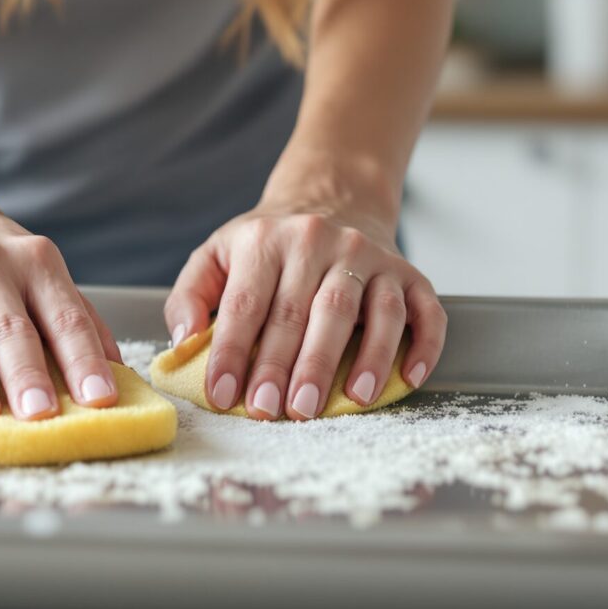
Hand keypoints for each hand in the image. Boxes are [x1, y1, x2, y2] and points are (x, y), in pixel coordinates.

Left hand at [164, 203, 445, 419]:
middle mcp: (321, 243)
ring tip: (347, 401)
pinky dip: (421, 345)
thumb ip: (191, 296)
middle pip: (306, 311)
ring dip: (361, 359)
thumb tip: (183, 341)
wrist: (332, 198)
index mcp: (267, 240)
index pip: (247, 304)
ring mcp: (369, 257)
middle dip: (290, 367)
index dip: (232, 353)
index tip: (222, 395)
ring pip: (368, 310)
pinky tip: (408, 377)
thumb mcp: (217, 254)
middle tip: (277, 410)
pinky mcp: (408, 272)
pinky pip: (424, 310)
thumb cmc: (268, 245)